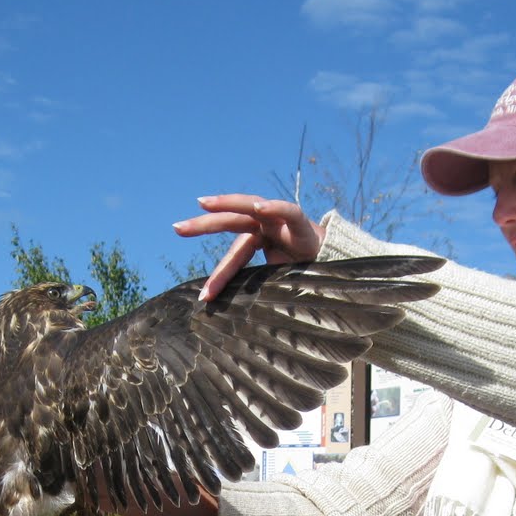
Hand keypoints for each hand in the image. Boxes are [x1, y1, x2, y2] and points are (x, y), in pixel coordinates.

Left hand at [173, 195, 322, 301]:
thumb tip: (234, 312)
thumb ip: (256, 286)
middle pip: (230, 222)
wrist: (338, 265)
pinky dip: (274, 206)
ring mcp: (281, 221)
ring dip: (227, 204)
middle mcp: (265, 226)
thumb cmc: (305, 273)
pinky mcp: (301, 221)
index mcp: (257, 240)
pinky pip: (287, 211)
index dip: (220, 274)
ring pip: (249, 208)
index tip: (203, 296)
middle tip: (177, 228)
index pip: (234, 253)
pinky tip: (258, 206)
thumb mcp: (276, 282)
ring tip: (204, 204)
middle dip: (203, 225)